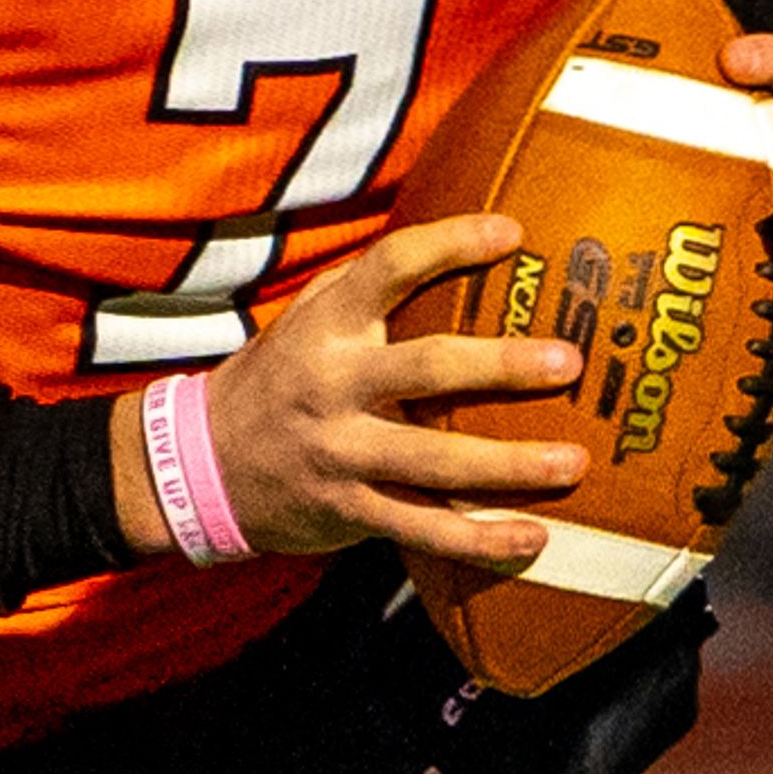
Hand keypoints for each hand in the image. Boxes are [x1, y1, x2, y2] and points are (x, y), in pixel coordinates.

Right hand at [110, 215, 588, 565]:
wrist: (199, 466)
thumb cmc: (277, 379)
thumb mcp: (305, 319)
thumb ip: (367, 289)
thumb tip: (459, 243)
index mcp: (325, 325)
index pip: (390, 267)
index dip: (451, 244)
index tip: (512, 234)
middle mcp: (332, 385)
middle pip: (427, 369)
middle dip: (502, 367)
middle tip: (569, 362)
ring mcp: (340, 453)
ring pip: (434, 462)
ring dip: (509, 465)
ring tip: (573, 464)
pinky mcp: (348, 512)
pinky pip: (423, 530)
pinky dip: (481, 539)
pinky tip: (533, 539)